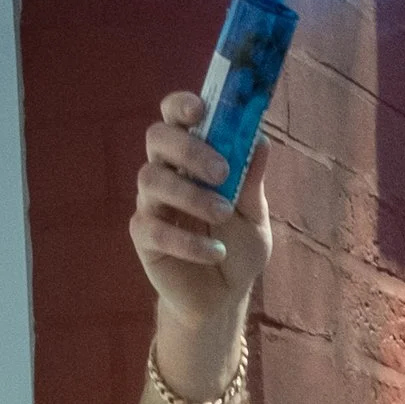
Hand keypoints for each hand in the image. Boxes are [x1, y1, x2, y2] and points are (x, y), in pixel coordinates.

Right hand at [134, 92, 270, 384]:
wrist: (224, 298)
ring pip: (151, 180)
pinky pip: (154, 228)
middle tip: (222, 172)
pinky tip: (214, 251)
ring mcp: (150, 204)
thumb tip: (260, 139)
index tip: (202, 109)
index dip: (182, 105)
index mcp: (191, 158)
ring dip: (190, 195)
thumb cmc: (237, 247)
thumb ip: (252, 179)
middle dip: (189, 149)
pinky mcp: (144, 237)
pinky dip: (188, 240)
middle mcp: (166, 172)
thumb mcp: (254, 214)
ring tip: (223, 215)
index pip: (175, 117)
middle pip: (157, 138)